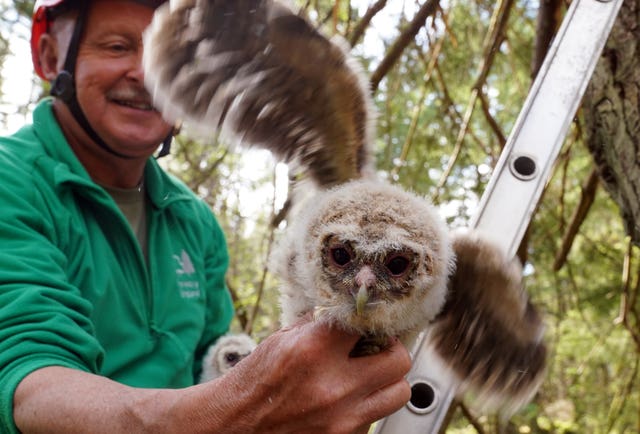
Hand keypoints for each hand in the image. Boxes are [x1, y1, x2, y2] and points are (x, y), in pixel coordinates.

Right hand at [177, 319, 411, 433]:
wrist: (235, 425)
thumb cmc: (255, 380)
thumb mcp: (282, 339)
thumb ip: (319, 326)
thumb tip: (349, 312)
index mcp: (314, 351)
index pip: (367, 322)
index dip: (370, 319)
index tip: (368, 321)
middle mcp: (334, 385)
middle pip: (399, 360)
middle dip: (391, 349)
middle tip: (378, 348)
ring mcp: (342, 417)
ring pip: (399, 393)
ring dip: (389, 380)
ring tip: (370, 375)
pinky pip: (376, 416)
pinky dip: (368, 404)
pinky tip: (349, 398)